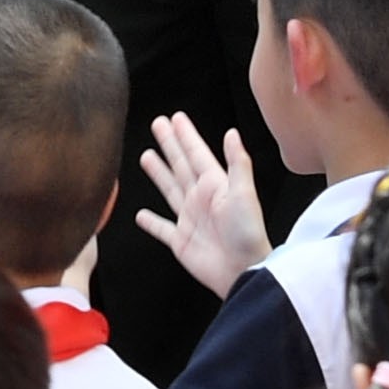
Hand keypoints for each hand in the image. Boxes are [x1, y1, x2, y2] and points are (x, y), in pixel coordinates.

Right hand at [133, 111, 270, 298]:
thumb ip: (237, 163)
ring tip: (146, 156)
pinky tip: (140, 215)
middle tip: (157, 124)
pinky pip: (161, 229)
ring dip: (158, 174)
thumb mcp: (244, 194)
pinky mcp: (181, 241)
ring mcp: (190, 220)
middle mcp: (201, 200)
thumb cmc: (248, 234)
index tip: (175, 118)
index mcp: (215, 186)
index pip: (197, 154)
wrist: (244, 271)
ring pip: (169, 190)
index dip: (186, 135)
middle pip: (180, 166)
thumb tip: (231, 133)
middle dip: (169, 145)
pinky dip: (151, 222)